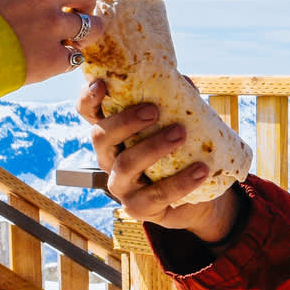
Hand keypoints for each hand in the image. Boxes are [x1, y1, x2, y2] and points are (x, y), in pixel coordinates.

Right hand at [0, 0, 99, 85]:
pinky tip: (53, 61)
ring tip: (70, 42)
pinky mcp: (53, 55)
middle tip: (72, 18)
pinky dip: (66, 60)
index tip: (58, 0)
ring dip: (84, 35)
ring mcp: (52, 24)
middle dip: (84, 5)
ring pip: (92, 26)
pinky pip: (75, 57)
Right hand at [79, 78, 243, 242]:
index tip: (100, 84)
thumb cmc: (180, 153)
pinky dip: (180, 181)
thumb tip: (183, 81)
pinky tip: (201, 170)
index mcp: (113, 134)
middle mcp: (108, 158)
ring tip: (180, 134)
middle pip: (101, 137)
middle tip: (154, 111)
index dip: (88, 99)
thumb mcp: (176, 123)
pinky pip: (156, 195)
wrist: (194, 199)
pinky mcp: (137, 208)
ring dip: (153, 147)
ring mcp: (120, 185)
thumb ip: (176, 102)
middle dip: (125, 121)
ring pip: (126, 165)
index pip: (88, 113)